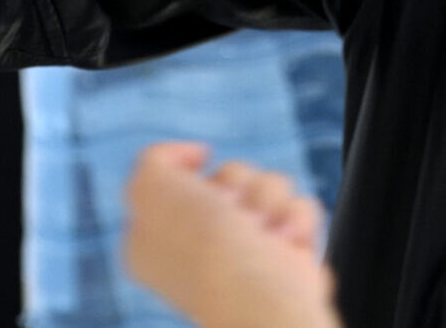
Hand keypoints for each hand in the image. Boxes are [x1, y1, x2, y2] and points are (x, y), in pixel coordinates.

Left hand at [125, 143, 340, 327]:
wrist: (257, 290)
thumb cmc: (201, 243)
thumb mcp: (148, 187)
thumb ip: (155, 159)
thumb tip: (194, 156)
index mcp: (156, 235)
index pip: (176, 181)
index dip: (189, 169)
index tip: (199, 166)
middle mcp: (199, 244)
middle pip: (227, 177)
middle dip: (236, 182)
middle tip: (231, 208)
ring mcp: (245, 250)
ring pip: (266, 187)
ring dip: (268, 198)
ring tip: (262, 227)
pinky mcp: (284, 254)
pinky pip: (297, 208)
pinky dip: (295, 218)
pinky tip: (283, 239)